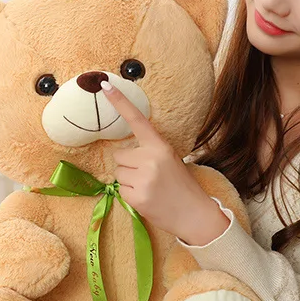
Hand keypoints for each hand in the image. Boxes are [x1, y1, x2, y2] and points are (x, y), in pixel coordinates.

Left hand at [101, 81, 229, 244]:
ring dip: (128, 181)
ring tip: (149, 187)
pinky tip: (146, 198)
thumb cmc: (181, 185)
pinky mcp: (136, 197)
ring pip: (118, 174)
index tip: (104, 86)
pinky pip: (121, 191)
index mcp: (160, 146)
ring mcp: (143, 179)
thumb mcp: (170, 159)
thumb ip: (149, 152)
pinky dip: (130, 195)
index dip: (119, 102)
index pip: (137, 120)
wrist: (194, 214)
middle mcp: (150, 159)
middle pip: (119, 156)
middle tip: (147, 176)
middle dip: (128, 165)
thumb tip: (122, 153)